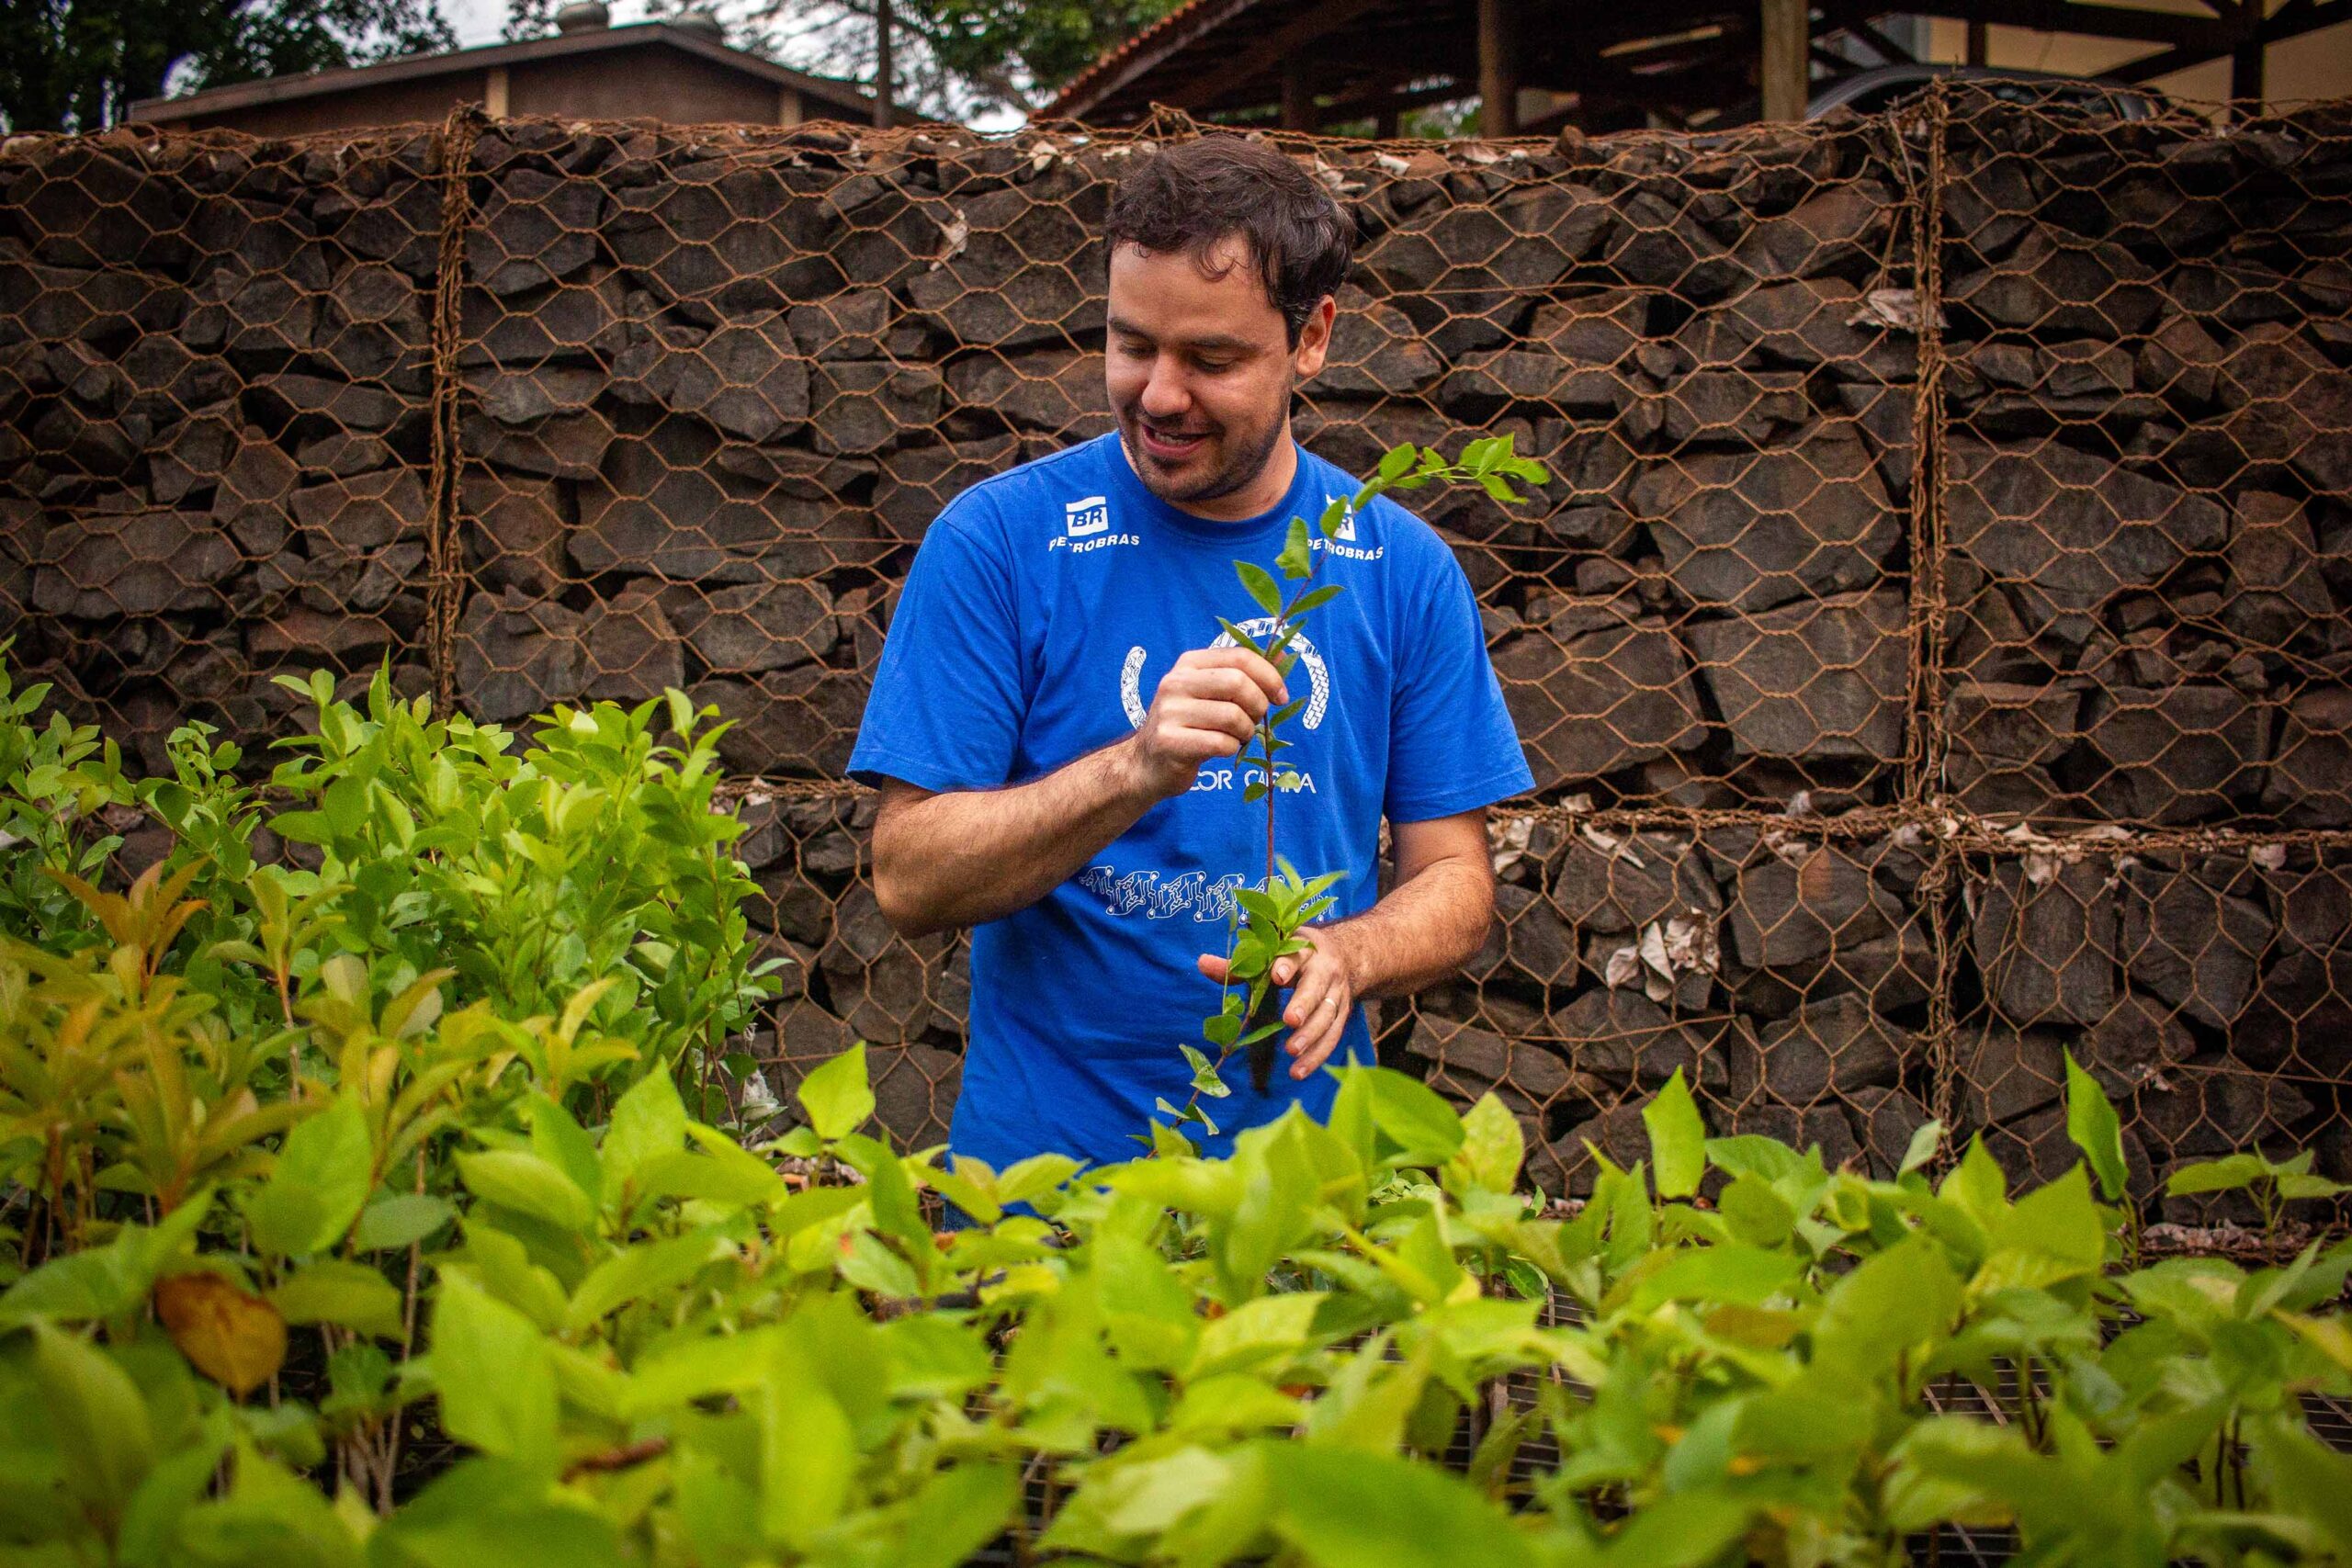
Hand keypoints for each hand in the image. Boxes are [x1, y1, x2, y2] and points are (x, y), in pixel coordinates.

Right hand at [1124, 648, 1287, 800]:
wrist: (1148, 764)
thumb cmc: (1190, 726)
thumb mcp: (1212, 693)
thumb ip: (1244, 675)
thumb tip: (1285, 657)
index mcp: (1189, 663)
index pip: (1239, 657)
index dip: (1269, 676)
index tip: (1281, 697)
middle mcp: (1175, 682)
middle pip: (1237, 683)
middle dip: (1258, 705)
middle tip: (1256, 720)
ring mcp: (1170, 712)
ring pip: (1232, 716)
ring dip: (1247, 731)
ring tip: (1239, 737)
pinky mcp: (1170, 742)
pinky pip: (1220, 743)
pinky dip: (1232, 749)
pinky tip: (1223, 749)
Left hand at [1196, 925, 1358, 1081]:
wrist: (1346, 955)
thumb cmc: (1297, 956)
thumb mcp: (1273, 952)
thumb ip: (1240, 964)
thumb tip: (1201, 963)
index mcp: (1306, 950)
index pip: (1297, 956)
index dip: (1287, 965)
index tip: (1276, 976)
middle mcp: (1326, 970)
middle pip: (1317, 988)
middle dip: (1304, 1003)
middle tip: (1289, 1021)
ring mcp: (1338, 994)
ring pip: (1328, 1015)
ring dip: (1311, 1036)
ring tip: (1291, 1051)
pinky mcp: (1343, 1014)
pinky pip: (1332, 1037)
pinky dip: (1317, 1056)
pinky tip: (1298, 1072)